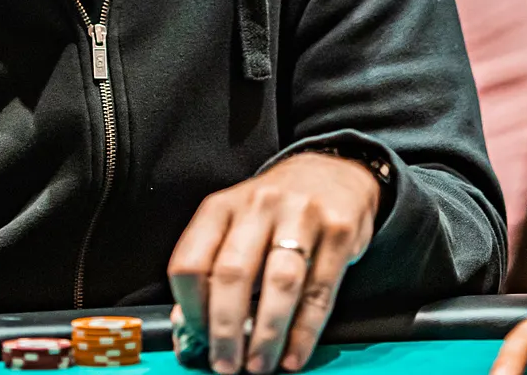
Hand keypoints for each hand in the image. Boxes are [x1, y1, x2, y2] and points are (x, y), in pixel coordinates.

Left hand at [168, 151, 379, 374]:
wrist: (333, 171)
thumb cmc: (274, 211)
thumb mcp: (235, 224)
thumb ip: (212, 267)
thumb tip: (188, 325)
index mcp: (221, 206)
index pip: (190, 261)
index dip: (190, 308)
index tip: (197, 338)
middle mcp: (258, 205)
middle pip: (232, 273)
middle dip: (226, 329)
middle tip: (225, 365)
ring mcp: (301, 214)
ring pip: (279, 282)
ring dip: (267, 334)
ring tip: (259, 366)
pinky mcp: (339, 230)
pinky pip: (320, 290)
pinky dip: (304, 331)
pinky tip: (293, 356)